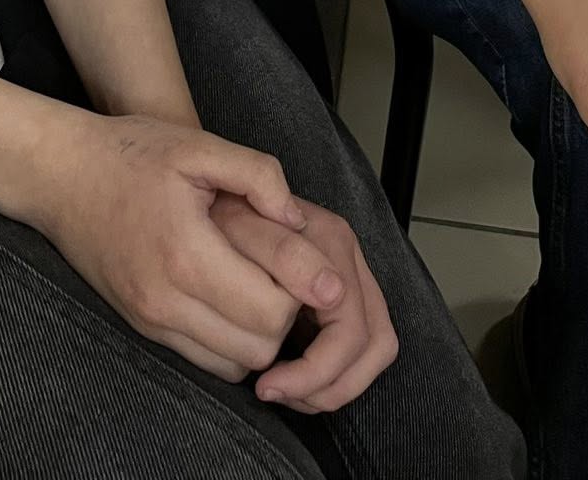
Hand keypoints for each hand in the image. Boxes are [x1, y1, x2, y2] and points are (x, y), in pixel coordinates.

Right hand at [35, 112, 345, 383]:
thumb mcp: (198, 144)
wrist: (63, 176)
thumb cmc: (132, 153)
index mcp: (185, 254)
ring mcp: (151, 321)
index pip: (270, 310)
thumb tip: (297, 217)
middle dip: (289, 316)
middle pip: (258, 347)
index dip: (303, 291)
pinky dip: (234, 342)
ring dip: (262, 334)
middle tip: (296, 274)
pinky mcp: (144, 328)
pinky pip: (206, 362)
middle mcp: (165, 301)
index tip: (318, 266)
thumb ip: (256, 175)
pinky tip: (238, 299)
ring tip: (269, 285)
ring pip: (235, 365)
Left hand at [213, 196, 397, 413]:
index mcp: (331, 243)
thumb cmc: (217, 212)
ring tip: (286, 390)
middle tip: (277, 393)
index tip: (267, 385)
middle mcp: (348, 259)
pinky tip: (292, 374)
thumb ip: (283, 251)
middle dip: (330, 386)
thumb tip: (330, 293)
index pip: (350, 330)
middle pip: (374, 344)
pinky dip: (334, 372)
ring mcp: (349, 274)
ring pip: (375, 347)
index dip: (314, 372)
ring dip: (336, 383)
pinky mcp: (340, 290)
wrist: (212, 192)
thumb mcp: (237, 226)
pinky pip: (360, 344)